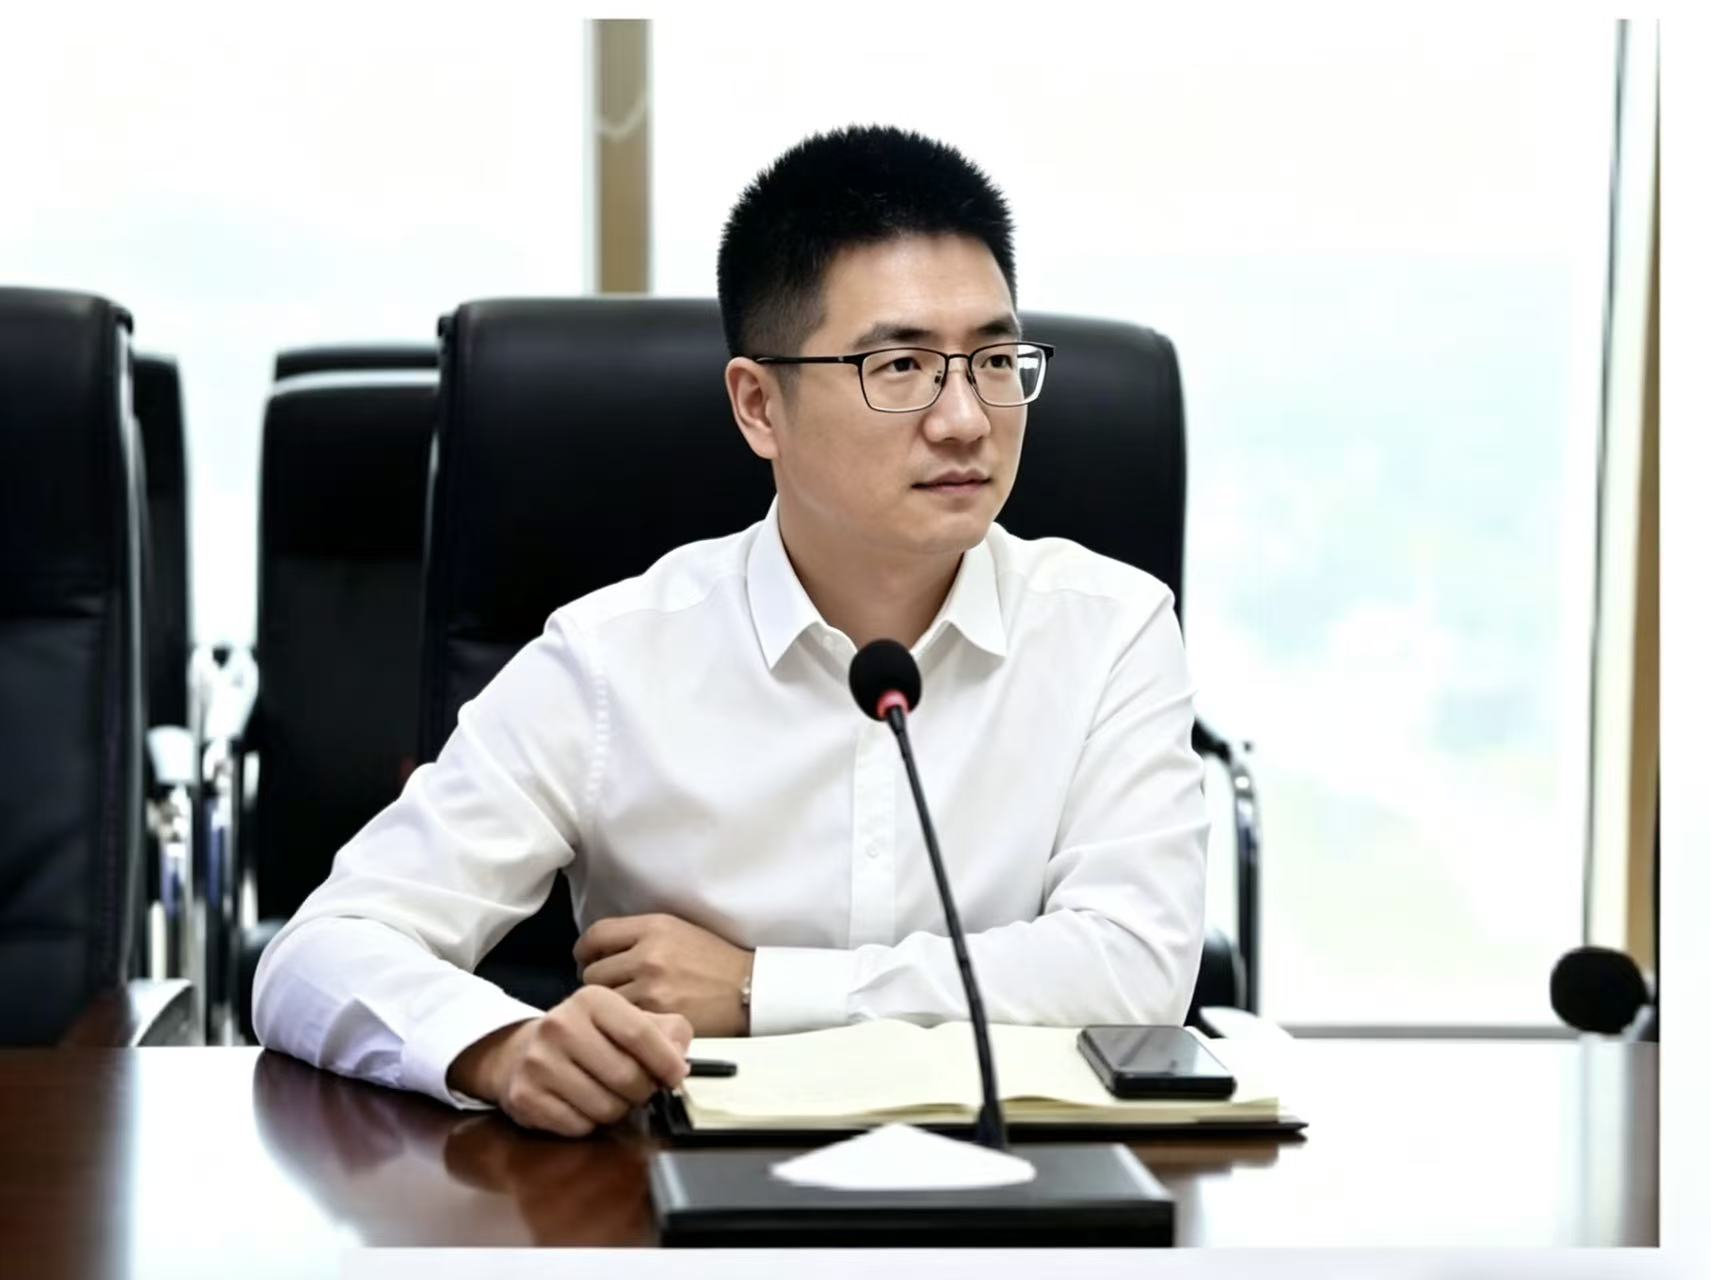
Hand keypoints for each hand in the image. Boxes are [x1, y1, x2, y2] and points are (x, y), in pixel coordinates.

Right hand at [447, 985, 690, 1137]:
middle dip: (643, 1091)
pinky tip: (583, 1106)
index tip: (677, 1076)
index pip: (640, 1034)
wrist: (522, 1052)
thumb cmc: (589, 1037)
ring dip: (617, 1110)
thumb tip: (680, 1058)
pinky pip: (578, 1126)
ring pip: (605, 1107)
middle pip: (626, 1076)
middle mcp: (560, 1025)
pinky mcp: (524, 1096)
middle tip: (640, 1089)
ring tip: (610, 1096)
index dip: (666, 1062)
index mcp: (591, 1000)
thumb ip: (664, 1030)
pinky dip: (589, 1124)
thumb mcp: (626, 1019)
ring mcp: (538, 1062)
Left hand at [574, 913, 754, 1037]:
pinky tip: (636, 1024)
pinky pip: (622, 1021)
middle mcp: (648, 953)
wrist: (749, 989)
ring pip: (604, 1002)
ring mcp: (651, 986)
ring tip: (624, 1010)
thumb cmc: (715, 962)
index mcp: (653, 926)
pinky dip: (625, 1024)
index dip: (584, 951)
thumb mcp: (678, 931)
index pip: (595, 935)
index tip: (586, 961)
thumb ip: (639, 936)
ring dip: (610, 1008)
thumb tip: (600, 951)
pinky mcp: (658, 1015)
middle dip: (598, 984)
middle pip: (592, 973)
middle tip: (610, 993)